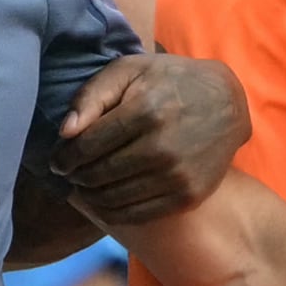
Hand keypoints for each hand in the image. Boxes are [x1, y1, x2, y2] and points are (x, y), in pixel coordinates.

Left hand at [55, 53, 252, 225]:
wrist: (227, 104)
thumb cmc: (170, 82)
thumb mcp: (130, 70)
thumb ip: (92, 95)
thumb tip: (65, 132)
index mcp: (146, 111)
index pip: (87, 145)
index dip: (64, 156)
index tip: (58, 160)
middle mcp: (162, 147)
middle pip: (98, 174)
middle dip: (76, 176)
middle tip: (71, 172)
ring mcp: (177, 176)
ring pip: (114, 198)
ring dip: (91, 196)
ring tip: (86, 185)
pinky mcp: (188, 196)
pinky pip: (138, 215)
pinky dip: (113, 212)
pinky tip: (105, 201)